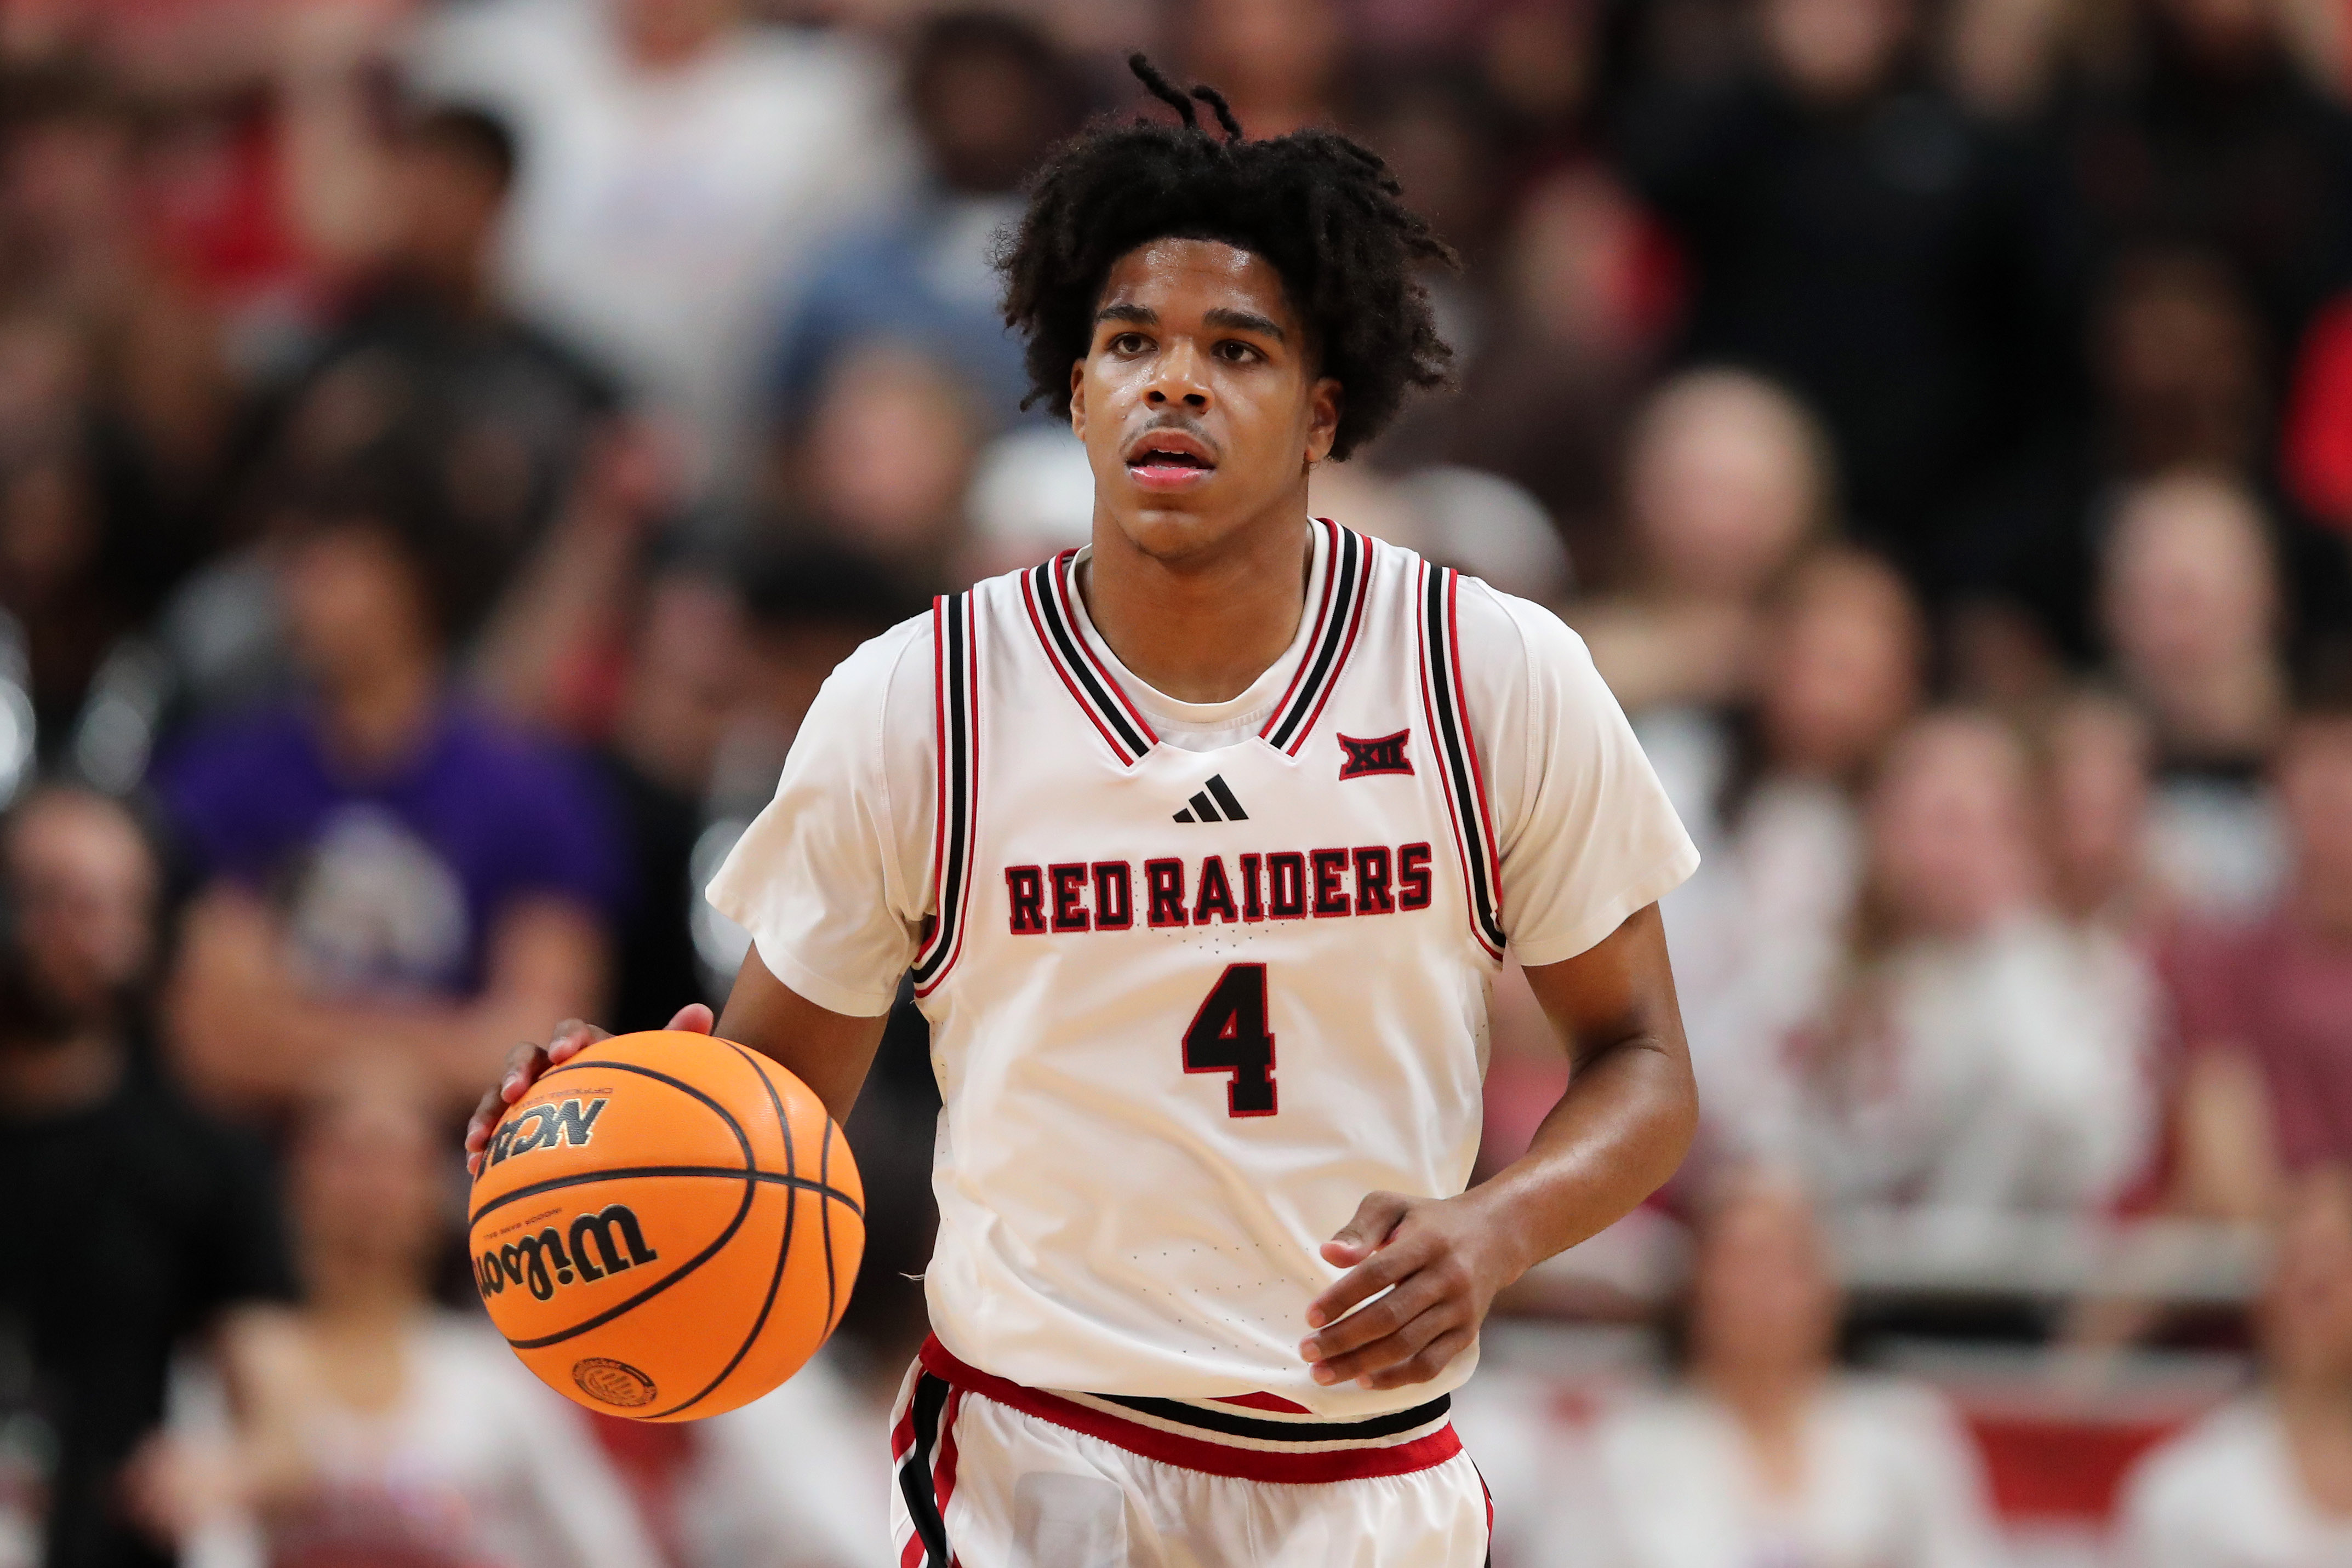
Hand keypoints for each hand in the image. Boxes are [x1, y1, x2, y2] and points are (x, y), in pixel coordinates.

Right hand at [463, 1003, 712, 1173]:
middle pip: (526, 1056)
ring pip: (500, 1096)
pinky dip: (483, 1146)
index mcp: (588, 1049)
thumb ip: (678, 1046)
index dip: (567, 1037)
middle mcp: (553, 1068)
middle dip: (518, 1070)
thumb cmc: (650, 1098)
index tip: (567, 1052)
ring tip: (479, 1140)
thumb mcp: (664, 1075)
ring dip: (488, 1111)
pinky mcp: (515, 1130)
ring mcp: (531, 1099)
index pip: (573, 1031)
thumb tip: (703, 1011)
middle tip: (519, 1090)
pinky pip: (493, 1134)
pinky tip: (475, 1166)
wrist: (631, 1133)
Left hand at [1298, 1189, 1522, 1391]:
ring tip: (1324, 1372)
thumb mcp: (1394, 1207)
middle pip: (1389, 1317)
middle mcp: (1447, 1278)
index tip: (1310, 1317)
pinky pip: (1430, 1365)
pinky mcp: (1467, 1334)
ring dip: (1361, 1364)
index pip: (1377, 1274)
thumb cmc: (1429, 1221)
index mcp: (1426, 1243)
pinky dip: (1395, 1378)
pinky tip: (1363, 1380)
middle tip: (1307, 1352)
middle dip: (1343, 1339)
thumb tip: (1330, 1254)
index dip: (1341, 1298)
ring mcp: (1459, 1310)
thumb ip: (1361, 1228)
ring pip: (1406, 1346)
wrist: (1493, 1237)